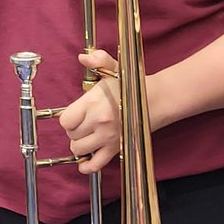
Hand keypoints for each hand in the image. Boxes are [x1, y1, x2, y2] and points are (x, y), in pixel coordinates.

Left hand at [59, 49, 121, 173]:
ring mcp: (108, 138)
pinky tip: (84, 162)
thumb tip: (83, 57)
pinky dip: (87, 166)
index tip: (74, 116)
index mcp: (93, 103)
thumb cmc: (130, 85)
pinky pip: (96, 165)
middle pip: (71, 135)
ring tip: (86, 136)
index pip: (66, 120)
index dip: (67, 119)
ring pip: (79, 150)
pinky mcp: (117, 149)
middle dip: (74, 131)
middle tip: (83, 124)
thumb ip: (97, 60)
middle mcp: (98, 122)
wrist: (157, 100)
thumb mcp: (113, 69)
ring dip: (79, 145)